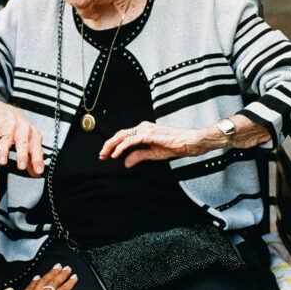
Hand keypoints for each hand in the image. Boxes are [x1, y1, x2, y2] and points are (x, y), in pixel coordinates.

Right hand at [0, 102, 44, 175]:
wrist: (5, 110)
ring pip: (6, 139)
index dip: (38, 160)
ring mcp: (9, 127)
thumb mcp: (28, 141)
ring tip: (2, 161)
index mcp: (32, 135)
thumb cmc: (19, 128)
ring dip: (4, 150)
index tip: (38, 171)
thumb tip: (36, 173)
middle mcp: (22, 130)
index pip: (36, 149)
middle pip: (23, 143)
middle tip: (21, 167)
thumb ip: (32, 158)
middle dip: (22, 155)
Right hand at [11, 264, 77, 289]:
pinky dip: (70, 283)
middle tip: (56, 266)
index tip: (37, 277)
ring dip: (61, 275)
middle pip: (44, 281)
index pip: (30, 289)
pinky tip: (74, 278)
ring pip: (54, 282)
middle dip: (50, 273)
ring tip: (67, 269)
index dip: (34, 282)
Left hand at [99, 121, 220, 167]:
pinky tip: (116, 154)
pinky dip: (121, 147)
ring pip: (123, 135)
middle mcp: (143, 127)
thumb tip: (125, 162)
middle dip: (108, 144)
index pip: (124, 136)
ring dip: (111, 146)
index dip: (113, 144)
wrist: (189, 142)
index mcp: (144, 130)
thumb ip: (138, 156)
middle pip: (120, 134)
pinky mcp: (149, 134)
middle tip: (101, 155)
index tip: (106, 154)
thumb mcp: (153, 154)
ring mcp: (146, 129)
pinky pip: (131, 140)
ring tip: (105, 154)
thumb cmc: (175, 145)